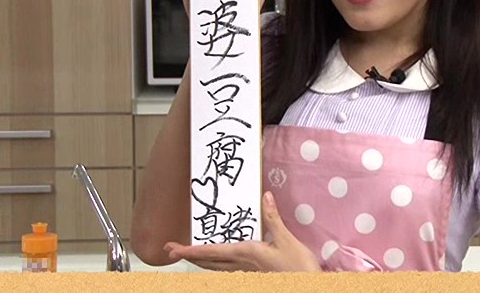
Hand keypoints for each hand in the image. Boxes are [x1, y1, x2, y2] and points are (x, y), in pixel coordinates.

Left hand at [164, 191, 320, 271]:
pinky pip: (228, 269)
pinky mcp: (255, 274)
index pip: (211, 252)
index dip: (190, 251)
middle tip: (171, 251)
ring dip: (201, 261)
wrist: (309, 284)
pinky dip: (217, 264)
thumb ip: (273, 218)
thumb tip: (265, 196)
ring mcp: (248, 272)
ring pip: (217, 268)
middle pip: (209, 263)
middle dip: (189, 257)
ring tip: (189, 255)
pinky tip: (219, 262)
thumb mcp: (287, 240)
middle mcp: (242, 264)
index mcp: (246, 253)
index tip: (172, 249)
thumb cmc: (298, 266)